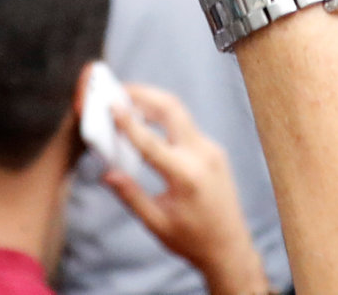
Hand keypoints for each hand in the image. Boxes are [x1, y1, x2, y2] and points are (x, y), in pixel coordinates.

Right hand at [102, 79, 268, 294]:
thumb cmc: (192, 240)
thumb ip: (131, 196)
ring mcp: (211, 150)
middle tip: (119, 89)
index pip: (151, 141)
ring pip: (180, 114)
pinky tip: (149, 122)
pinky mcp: (214, 151)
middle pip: (172, 109)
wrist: (230, 248)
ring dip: (155, 103)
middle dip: (145, 94)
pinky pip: (187, 126)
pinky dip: (166, 118)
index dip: (127, 121)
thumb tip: (107, 173)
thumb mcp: (156, 223)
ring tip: (129, 100)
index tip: (110, 104)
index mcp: (185, 176)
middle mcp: (202, 156)